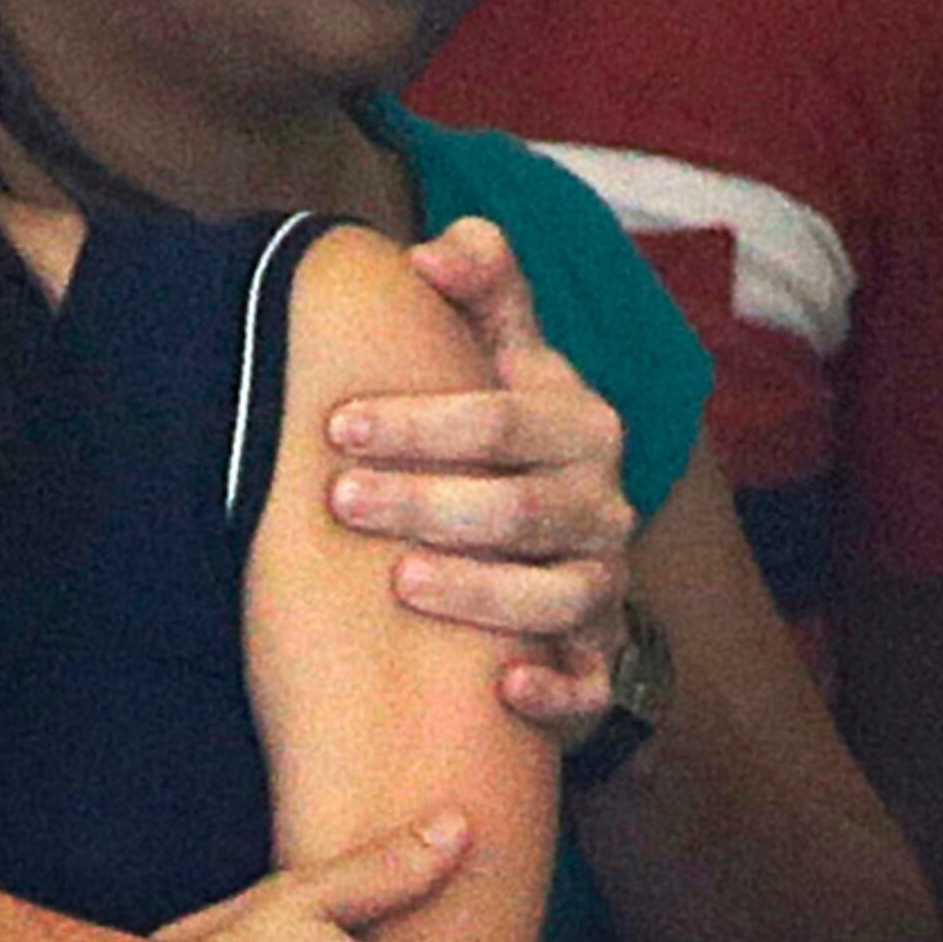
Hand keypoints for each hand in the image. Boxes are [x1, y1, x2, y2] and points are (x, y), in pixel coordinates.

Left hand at [329, 217, 631, 741]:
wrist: (560, 538)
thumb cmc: (507, 432)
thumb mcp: (504, 353)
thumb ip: (483, 289)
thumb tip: (430, 252)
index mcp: (579, 424)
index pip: (501, 418)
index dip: (421, 420)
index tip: (338, 424)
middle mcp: (602, 504)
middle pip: (519, 506)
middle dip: (427, 500)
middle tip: (339, 499)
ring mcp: (604, 584)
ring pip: (554, 594)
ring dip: (476, 589)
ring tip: (398, 580)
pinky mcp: (599, 660)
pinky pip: (595, 686)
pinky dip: (558, 689)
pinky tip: (506, 687)